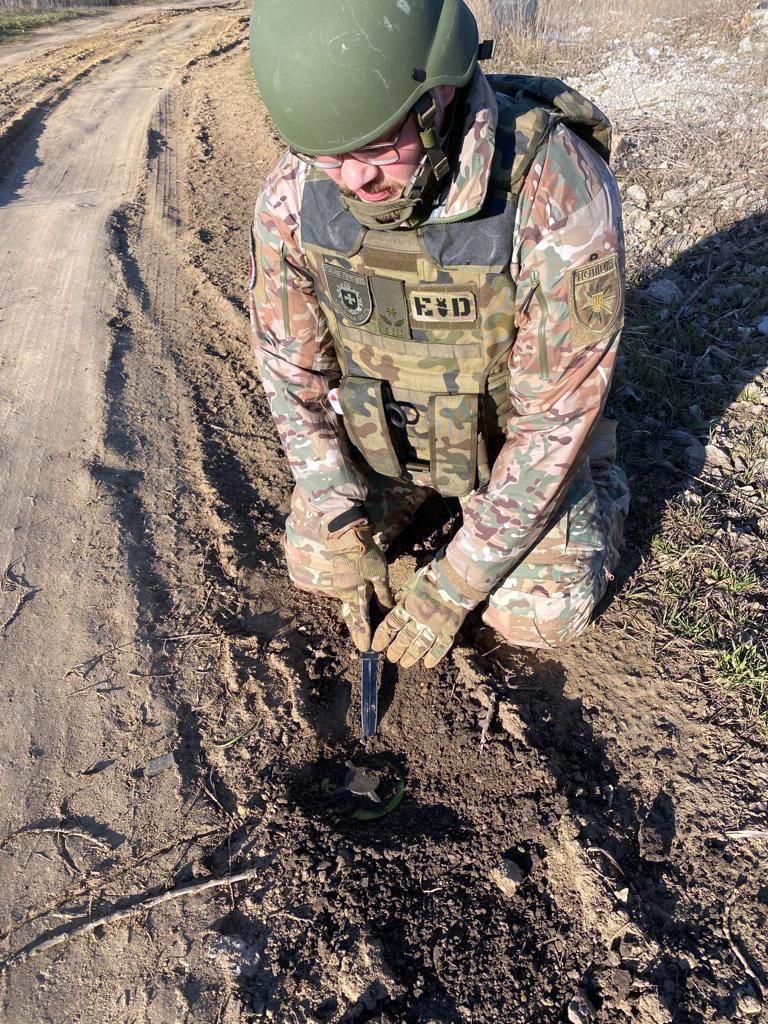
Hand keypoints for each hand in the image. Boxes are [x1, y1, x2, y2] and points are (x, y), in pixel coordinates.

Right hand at [323, 524, 391, 650]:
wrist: (347, 537)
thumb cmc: (366, 556)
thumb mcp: (380, 576)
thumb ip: (383, 596)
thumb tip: (386, 613)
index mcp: (355, 597)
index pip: (361, 622)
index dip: (364, 635)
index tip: (366, 648)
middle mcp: (345, 596)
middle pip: (352, 619)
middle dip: (357, 632)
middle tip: (361, 645)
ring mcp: (341, 588)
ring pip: (348, 610)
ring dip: (354, 622)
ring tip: (359, 632)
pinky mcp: (342, 580)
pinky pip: (348, 600)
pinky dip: (353, 609)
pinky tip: (358, 611)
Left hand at [371, 552, 486, 668]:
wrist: (457, 578)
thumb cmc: (434, 576)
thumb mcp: (412, 582)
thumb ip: (403, 595)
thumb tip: (395, 603)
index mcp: (408, 605)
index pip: (391, 624)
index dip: (383, 636)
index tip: (377, 646)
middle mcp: (419, 618)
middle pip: (404, 637)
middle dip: (396, 649)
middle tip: (391, 658)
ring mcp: (435, 626)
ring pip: (420, 644)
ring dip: (412, 655)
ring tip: (405, 663)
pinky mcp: (449, 629)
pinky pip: (441, 646)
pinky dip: (435, 656)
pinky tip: (428, 664)